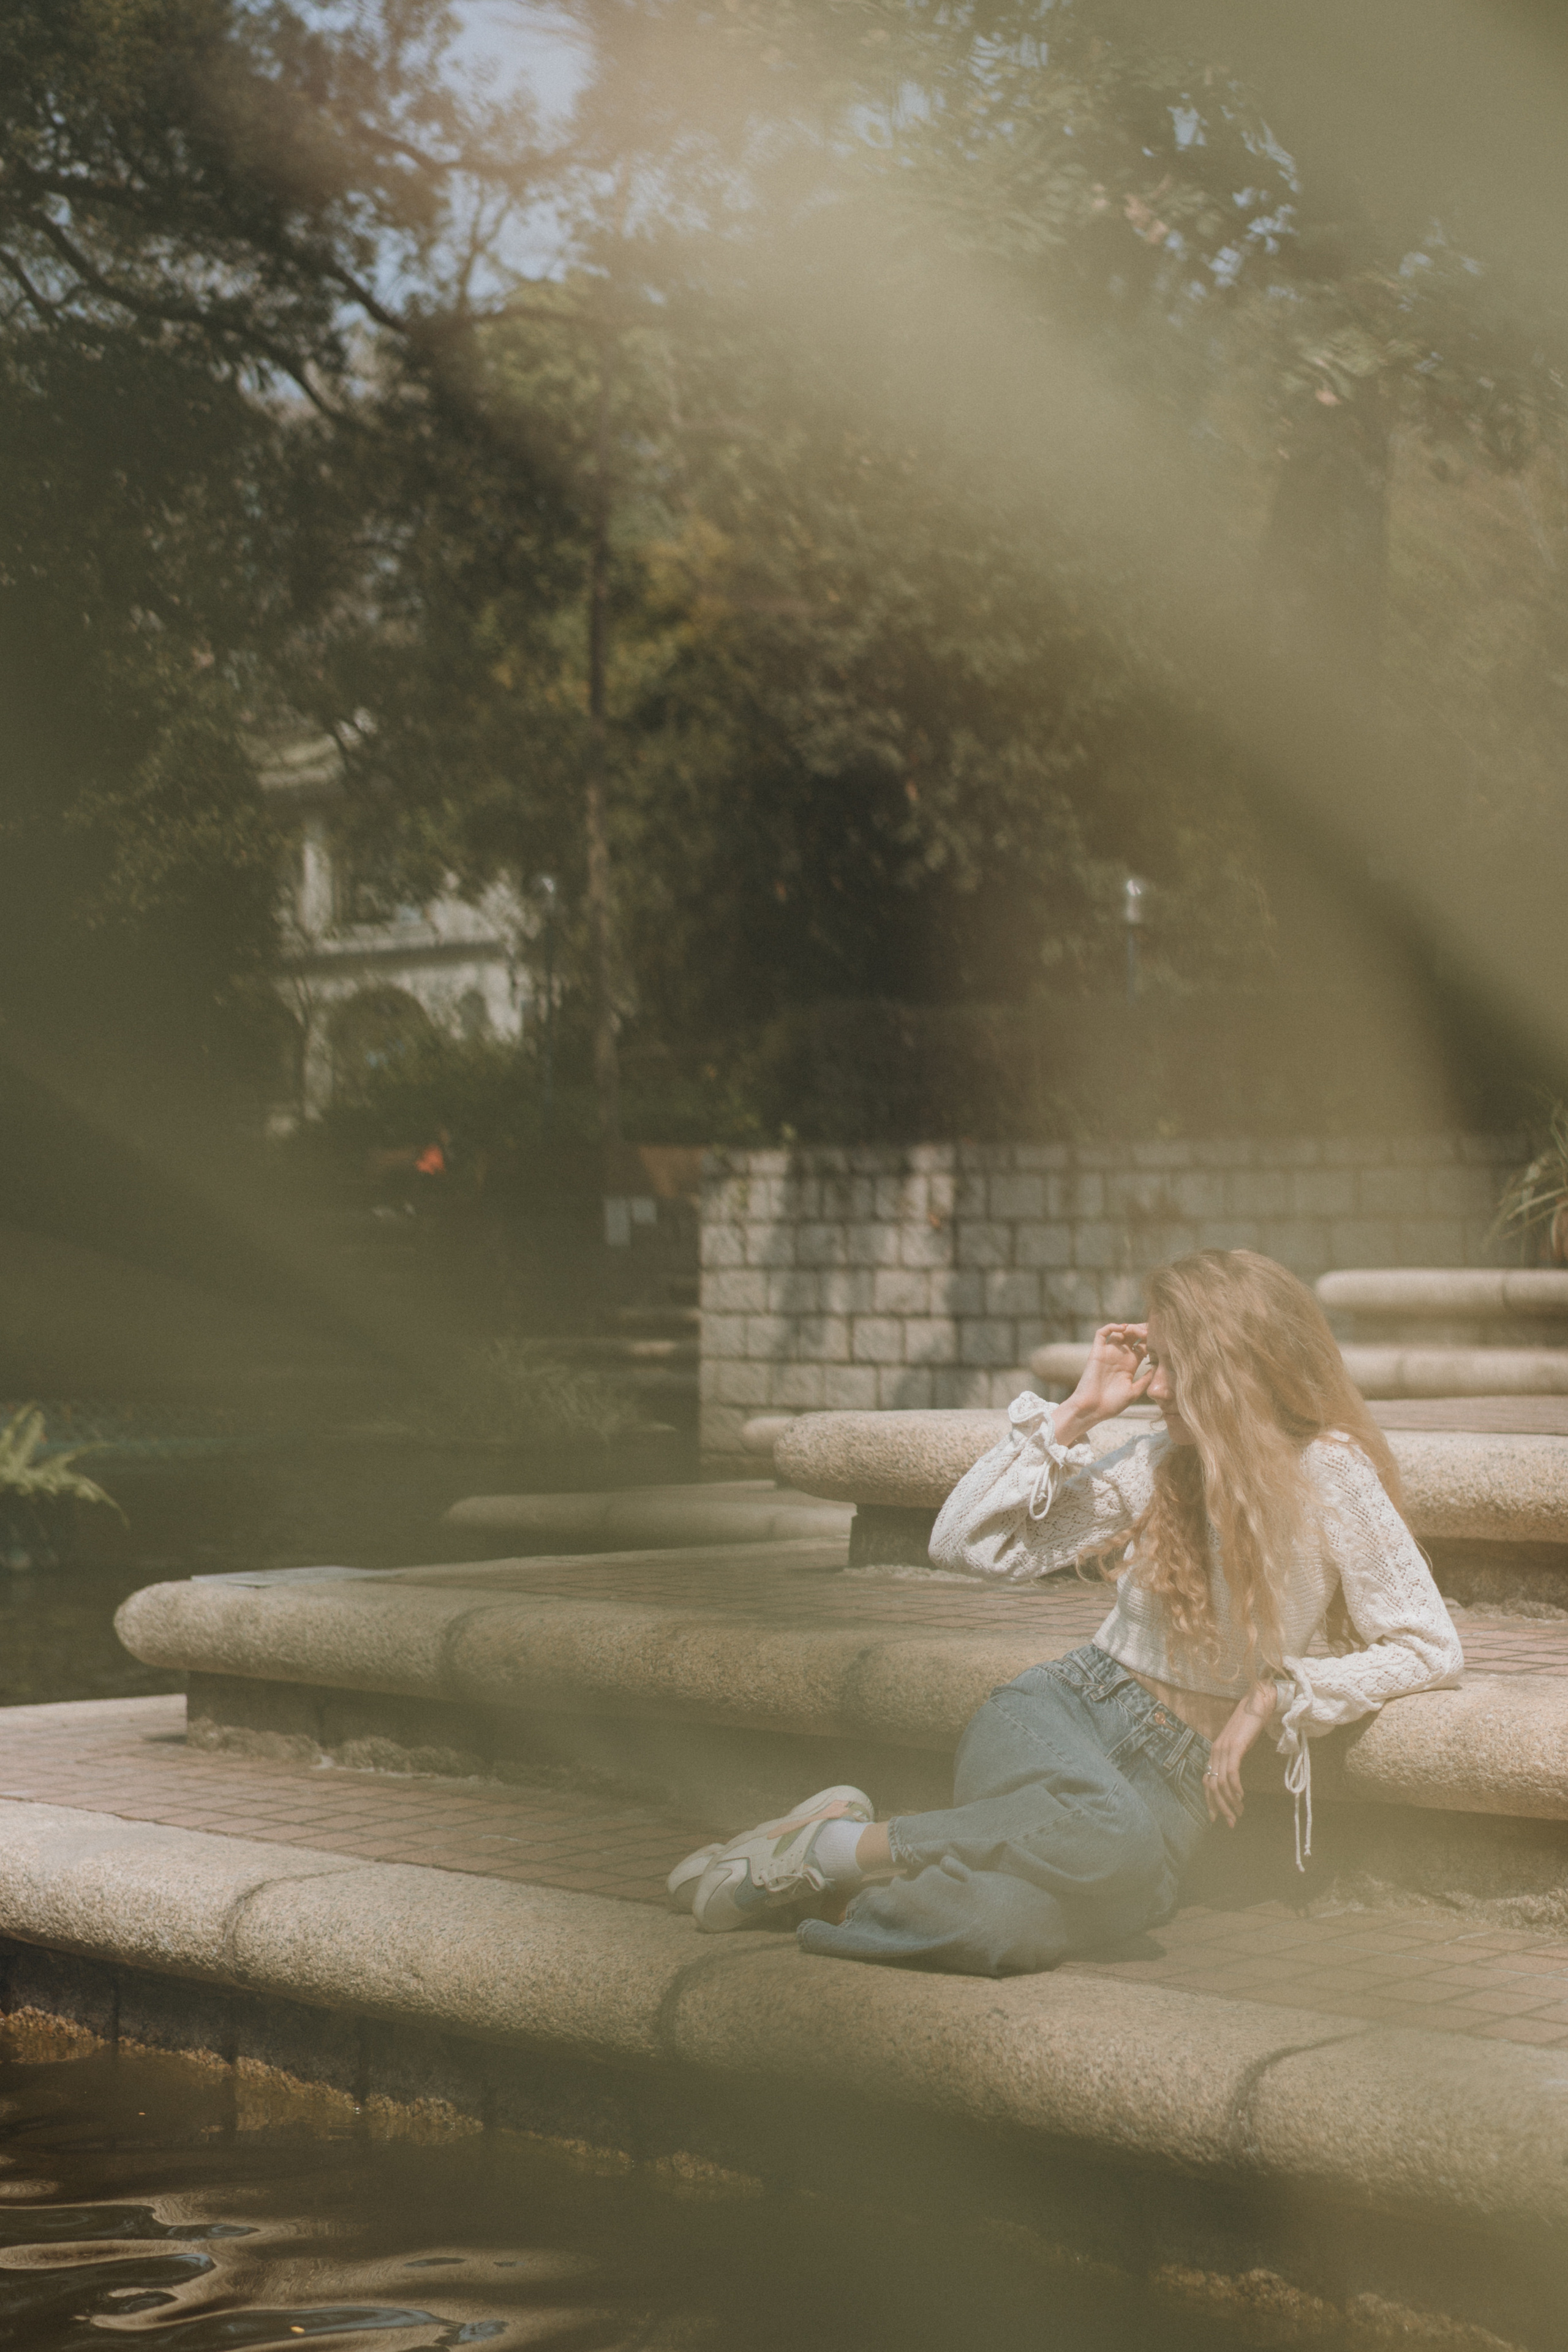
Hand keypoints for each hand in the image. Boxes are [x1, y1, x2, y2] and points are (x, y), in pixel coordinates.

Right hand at [1054, 1323, 1152, 1441]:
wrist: (1093, 1409)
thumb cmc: (1112, 1404)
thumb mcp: (1134, 1392)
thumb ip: (1145, 1379)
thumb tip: (1157, 1367)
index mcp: (1130, 1364)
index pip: (1143, 1345)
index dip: (1152, 1340)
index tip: (1161, 1340)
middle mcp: (1120, 1356)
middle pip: (1133, 1335)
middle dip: (1143, 1330)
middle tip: (1152, 1332)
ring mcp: (1108, 1353)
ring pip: (1120, 1331)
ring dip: (1131, 1327)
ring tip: (1141, 1332)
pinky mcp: (1097, 1352)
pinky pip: (1101, 1333)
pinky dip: (1111, 1327)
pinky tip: (1123, 1328)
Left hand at [1202, 1684, 1276, 1827]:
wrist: (1258, 1702)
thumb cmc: (1250, 1724)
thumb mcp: (1238, 1745)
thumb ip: (1233, 1759)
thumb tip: (1233, 1777)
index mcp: (1214, 1752)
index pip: (1206, 1782)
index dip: (1210, 1802)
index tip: (1216, 1818)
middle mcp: (1215, 1751)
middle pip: (1211, 1786)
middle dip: (1220, 1807)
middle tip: (1231, 1822)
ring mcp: (1223, 1748)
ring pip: (1221, 1782)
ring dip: (1230, 1801)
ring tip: (1239, 1812)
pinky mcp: (1235, 1746)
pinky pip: (1231, 1771)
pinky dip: (1235, 1786)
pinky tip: (1241, 1796)